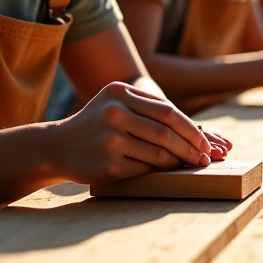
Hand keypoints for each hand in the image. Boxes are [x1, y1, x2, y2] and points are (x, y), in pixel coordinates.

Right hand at [50, 82, 227, 184]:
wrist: (56, 146)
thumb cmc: (97, 123)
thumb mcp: (117, 103)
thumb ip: (150, 108)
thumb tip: (195, 129)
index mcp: (121, 92)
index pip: (168, 111)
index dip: (191, 128)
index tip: (206, 141)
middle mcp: (114, 112)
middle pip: (166, 131)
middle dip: (192, 146)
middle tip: (206, 157)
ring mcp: (110, 139)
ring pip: (159, 152)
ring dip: (179, 160)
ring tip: (191, 164)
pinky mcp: (107, 163)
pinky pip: (144, 168)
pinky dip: (159, 170)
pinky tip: (167, 170)